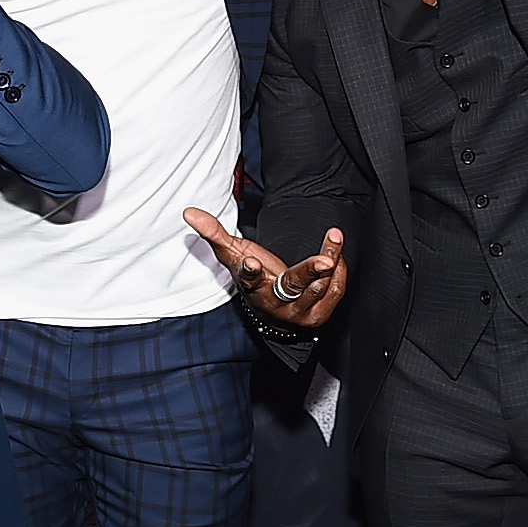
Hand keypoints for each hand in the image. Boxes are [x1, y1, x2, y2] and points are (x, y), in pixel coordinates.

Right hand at [183, 209, 347, 327]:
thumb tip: (189, 212)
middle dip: (308, 272)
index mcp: (252, 287)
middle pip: (292, 287)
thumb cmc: (253, 278)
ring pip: (318, 287)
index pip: (248, 280)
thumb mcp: (233, 256)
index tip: (250, 263)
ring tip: (334, 239)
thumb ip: (214, 233)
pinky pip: (334, 292)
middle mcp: (275, 303)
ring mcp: (298, 312)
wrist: (273, 314)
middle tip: (323, 261)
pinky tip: (335, 254)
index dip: (249, 272)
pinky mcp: (318, 314)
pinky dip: (338, 271)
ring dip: (329, 260)